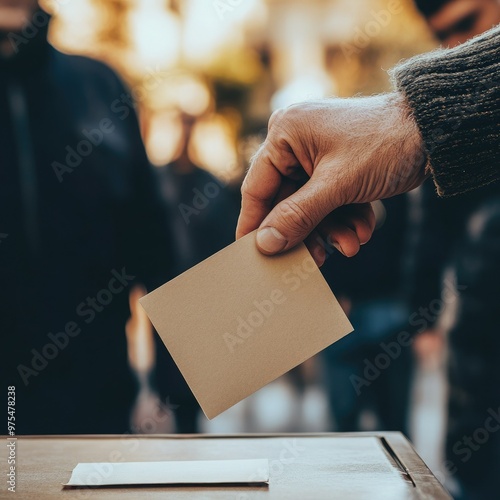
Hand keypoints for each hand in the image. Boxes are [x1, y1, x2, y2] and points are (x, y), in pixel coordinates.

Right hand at [236, 92, 427, 264]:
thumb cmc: (384, 145)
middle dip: (307, 231)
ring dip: (331, 228)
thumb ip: (297, 216)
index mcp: (285, 135)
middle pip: (286, 202)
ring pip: (310, 205)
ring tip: (352, 245)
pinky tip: (363, 230)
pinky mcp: (336, 167)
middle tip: (313, 261)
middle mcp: (295, 143)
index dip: (255, 225)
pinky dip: (345, 217)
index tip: (251, 256)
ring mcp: (316, 156)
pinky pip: (330, 200)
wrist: (435, 133)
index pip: (258, 189)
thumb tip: (265, 244)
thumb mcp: (337, 185)